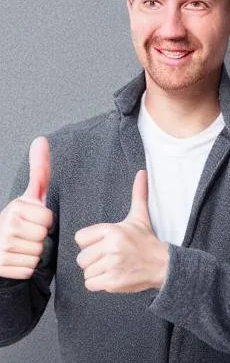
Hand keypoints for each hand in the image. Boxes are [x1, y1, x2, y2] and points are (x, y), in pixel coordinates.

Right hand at [0, 137, 53, 278]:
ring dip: (34, 253)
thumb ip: (39, 169)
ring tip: (22, 246)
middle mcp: (4, 224)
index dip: (46, 222)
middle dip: (41, 238)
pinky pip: (28, 267)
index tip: (34, 221)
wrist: (1, 251)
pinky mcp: (1, 265)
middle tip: (29, 235)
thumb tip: (41, 139)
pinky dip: (26, 267)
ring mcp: (0, 246)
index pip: (48, 218)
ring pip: (37, 253)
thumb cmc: (23, 221)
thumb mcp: (33, 196)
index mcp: (15, 207)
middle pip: (43, 235)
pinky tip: (17, 259)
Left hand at [75, 170, 168, 292]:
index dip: (90, 243)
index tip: (104, 244)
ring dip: (96, 272)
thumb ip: (138, 194)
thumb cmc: (146, 240)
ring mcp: (113, 265)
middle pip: (81, 258)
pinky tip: (112, 276)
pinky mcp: (113, 282)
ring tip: (112, 266)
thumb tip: (141, 173)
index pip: (80, 238)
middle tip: (109, 257)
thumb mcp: (139, 216)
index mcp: (113, 230)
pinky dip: (99, 283)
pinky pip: (91, 284)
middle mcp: (111, 247)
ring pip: (86, 272)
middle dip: (93, 260)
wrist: (162, 264)